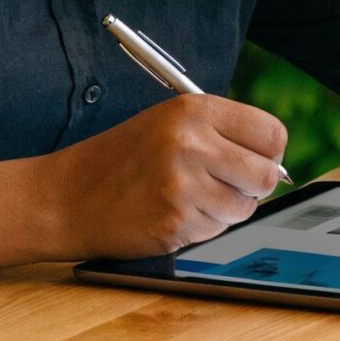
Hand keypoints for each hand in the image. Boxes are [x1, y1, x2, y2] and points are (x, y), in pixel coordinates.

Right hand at [31, 94, 289, 260]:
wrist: (65, 198)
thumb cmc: (121, 159)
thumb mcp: (168, 122)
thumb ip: (220, 132)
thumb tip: (274, 159)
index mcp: (194, 110)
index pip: (271, 133)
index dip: (269, 151)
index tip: (256, 159)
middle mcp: (191, 143)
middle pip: (266, 174)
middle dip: (253, 185)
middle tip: (229, 185)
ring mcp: (183, 185)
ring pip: (245, 208)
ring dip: (225, 209)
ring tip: (189, 197)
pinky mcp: (175, 223)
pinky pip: (217, 230)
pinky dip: (202, 227)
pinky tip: (172, 214)